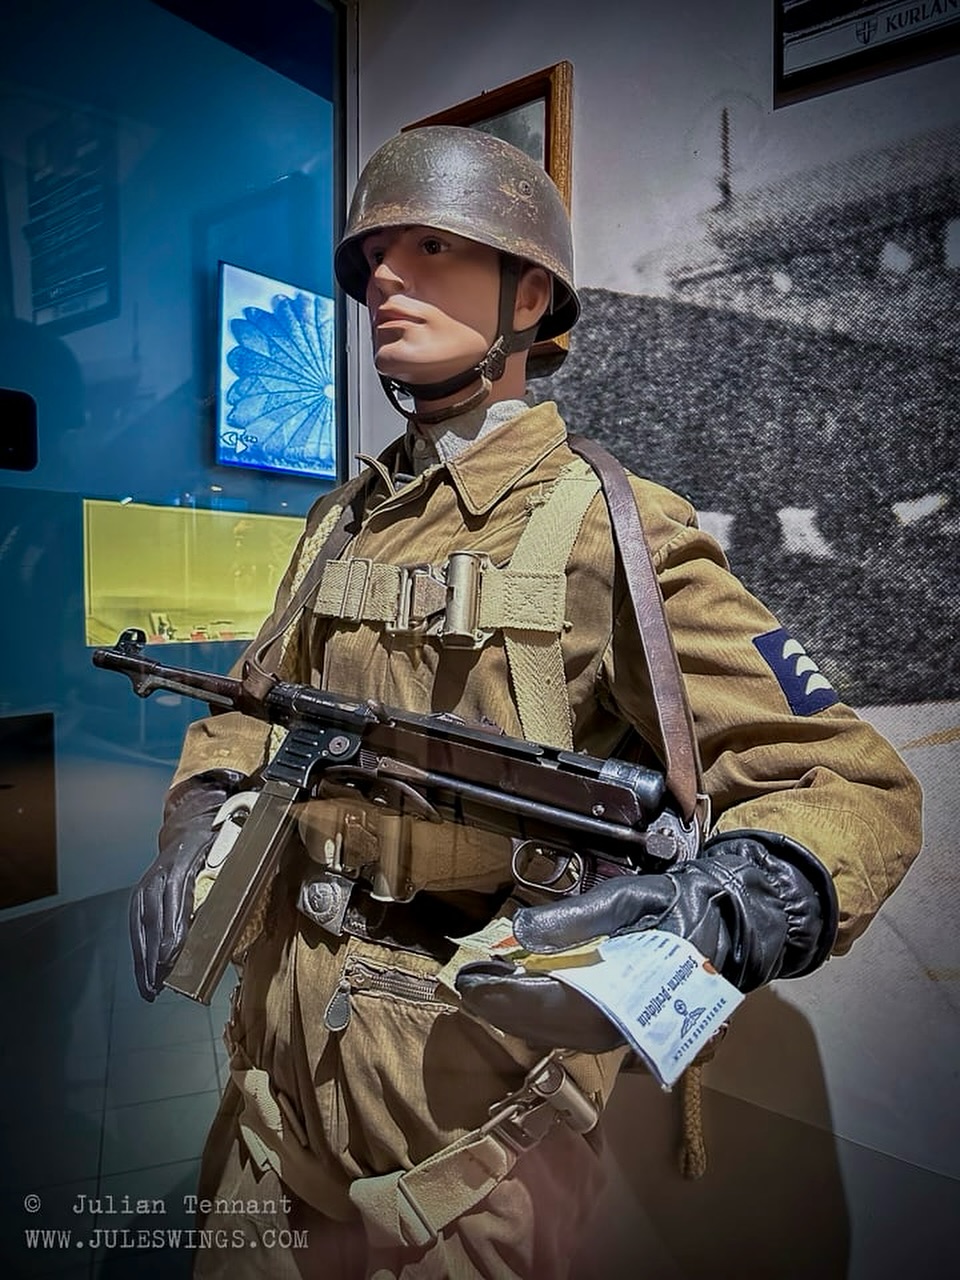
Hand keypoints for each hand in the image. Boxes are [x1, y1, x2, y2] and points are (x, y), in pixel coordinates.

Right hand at [129, 769, 246, 999]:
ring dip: (144, 958)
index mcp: (182, 860)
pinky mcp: (140, 895)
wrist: (191, 826)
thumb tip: (242, 901)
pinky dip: (139, 951)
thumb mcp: (232, 850)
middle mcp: (159, 873)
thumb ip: (234, 875)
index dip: (173, 925)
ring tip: (150, 988)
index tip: (173, 954)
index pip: (175, 894)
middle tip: (160, 982)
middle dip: (156, 952)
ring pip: (141, 924)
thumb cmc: (218, 843)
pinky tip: (145, 974)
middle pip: (153, 914)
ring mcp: (146, 884)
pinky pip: (136, 926)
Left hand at [455, 831, 837, 1051]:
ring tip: (481, 987)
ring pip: (562, 1033)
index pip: (559, 1003)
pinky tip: (516, 995)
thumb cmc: (683, 905)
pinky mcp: (629, 1025)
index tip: (472, 980)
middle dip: (504, 1007)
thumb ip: (579, 916)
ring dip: (517, 1014)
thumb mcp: (633, 897)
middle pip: (554, 1027)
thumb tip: (520, 929)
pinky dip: (541, 1015)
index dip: (510, 997)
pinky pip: (576, 1028)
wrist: (735, 925)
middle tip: (465, 982)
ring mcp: (631, 1029)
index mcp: (635, 990)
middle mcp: (631, 1022)